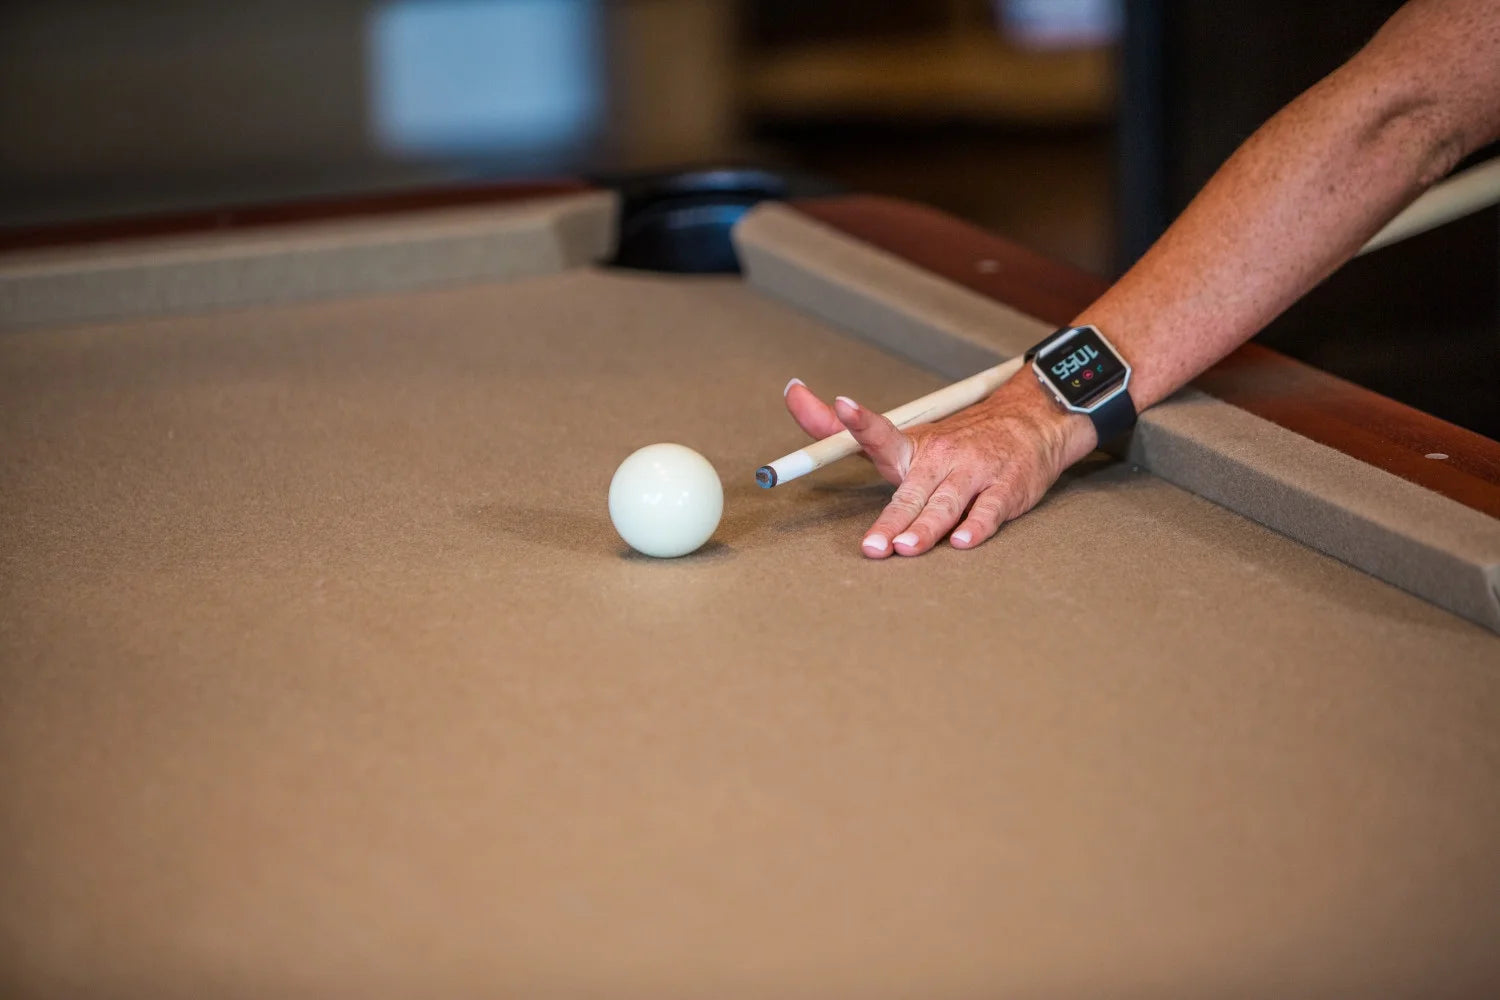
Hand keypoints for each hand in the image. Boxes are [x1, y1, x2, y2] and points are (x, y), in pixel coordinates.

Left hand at [783, 375, 1096, 557]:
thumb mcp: (904, 438)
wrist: (1030, 423)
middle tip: (872, 546)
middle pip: (911, 491)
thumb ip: (846, 432)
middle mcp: (941, 457)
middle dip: (890, 520)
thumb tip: (792, 396)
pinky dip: (976, 526)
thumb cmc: (955, 443)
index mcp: (913, 447)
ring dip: (925, 527)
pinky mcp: (1006, 489)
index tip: (843, 406)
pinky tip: (962, 541)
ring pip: (945, 504)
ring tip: (904, 548)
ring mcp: (974, 473)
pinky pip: (989, 510)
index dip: (860, 422)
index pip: (881, 433)